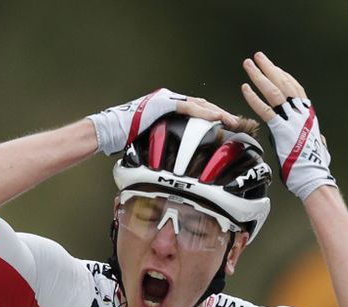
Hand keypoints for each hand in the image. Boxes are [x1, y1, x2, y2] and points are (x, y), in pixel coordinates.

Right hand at [88, 88, 238, 154]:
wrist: (108, 132)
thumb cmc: (126, 141)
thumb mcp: (152, 142)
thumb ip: (168, 145)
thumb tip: (181, 166)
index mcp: (168, 107)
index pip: (196, 110)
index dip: (214, 117)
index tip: (229, 127)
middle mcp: (169, 100)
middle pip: (202, 105)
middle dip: (221, 114)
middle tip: (239, 124)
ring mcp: (166, 100)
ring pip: (199, 104)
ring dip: (218, 112)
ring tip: (234, 121)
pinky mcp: (163, 103)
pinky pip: (189, 107)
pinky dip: (204, 112)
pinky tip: (218, 118)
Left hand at [241, 52, 335, 201]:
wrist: (312, 177)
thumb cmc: (314, 167)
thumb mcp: (318, 149)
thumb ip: (316, 141)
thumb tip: (321, 142)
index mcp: (308, 116)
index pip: (295, 89)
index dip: (283, 76)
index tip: (273, 67)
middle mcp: (301, 113)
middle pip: (284, 84)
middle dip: (269, 68)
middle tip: (257, 57)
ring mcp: (291, 120)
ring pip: (274, 91)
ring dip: (259, 75)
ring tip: (248, 64)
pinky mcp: (281, 130)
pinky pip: (265, 110)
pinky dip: (254, 98)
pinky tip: (244, 88)